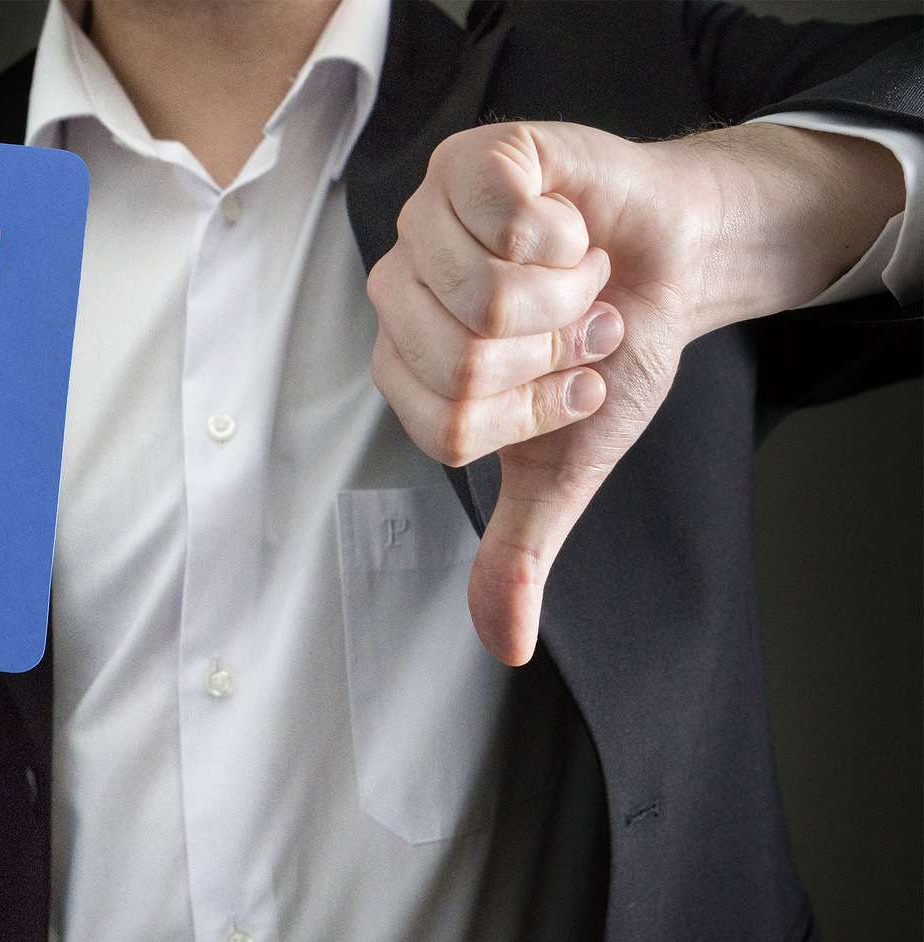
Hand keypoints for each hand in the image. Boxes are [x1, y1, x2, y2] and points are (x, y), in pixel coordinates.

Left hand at [368, 121, 902, 665]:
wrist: (675, 261)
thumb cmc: (609, 350)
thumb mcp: (566, 462)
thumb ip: (522, 548)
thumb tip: (505, 645)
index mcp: (404, 364)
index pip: (448, 425)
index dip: (532, 413)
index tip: (566, 386)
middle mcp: (399, 290)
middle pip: (465, 363)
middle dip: (555, 358)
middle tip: (575, 328)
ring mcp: (427, 221)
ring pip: (488, 295)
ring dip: (569, 298)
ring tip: (578, 279)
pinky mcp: (472, 161)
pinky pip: (508, 220)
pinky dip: (568, 238)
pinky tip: (569, 229)